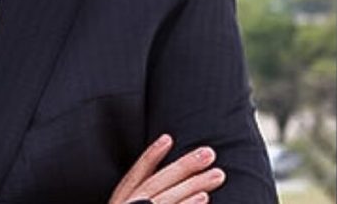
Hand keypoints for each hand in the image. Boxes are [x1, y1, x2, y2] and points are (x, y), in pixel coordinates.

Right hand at [107, 134, 225, 203]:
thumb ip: (139, 200)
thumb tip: (171, 188)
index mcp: (119, 203)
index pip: (135, 175)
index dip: (151, 156)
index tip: (167, 138)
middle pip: (155, 184)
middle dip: (183, 167)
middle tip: (209, 153)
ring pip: (166, 198)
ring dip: (193, 184)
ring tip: (217, 174)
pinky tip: (204, 198)